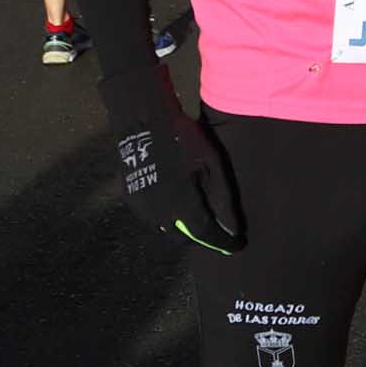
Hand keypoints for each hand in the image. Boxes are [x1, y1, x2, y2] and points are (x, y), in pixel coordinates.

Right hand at [98, 64, 242, 251]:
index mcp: (180, 205)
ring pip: (164, 230)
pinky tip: (176, 204)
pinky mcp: (130, 198)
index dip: (222, 243)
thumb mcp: (212, 165)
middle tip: (217, 231)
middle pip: (182, 238)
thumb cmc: (184, 139)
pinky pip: (151, 217)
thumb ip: (223, 200)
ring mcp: (140, 206)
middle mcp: (158, 212)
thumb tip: (233, 229)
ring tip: (197, 217)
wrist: (143, 120)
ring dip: (182, 228)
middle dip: (201, 238)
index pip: (205, 235)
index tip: (236, 246)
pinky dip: (166, 217)